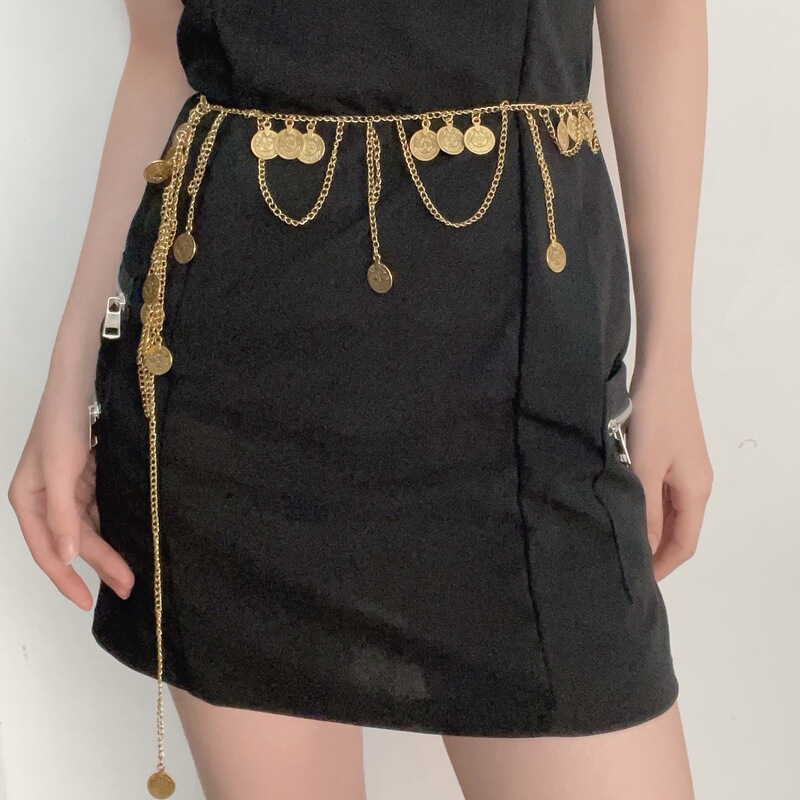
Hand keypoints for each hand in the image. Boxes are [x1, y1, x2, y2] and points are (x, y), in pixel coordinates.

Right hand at [7, 382, 134, 610]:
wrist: (81, 384)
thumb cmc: (63, 422)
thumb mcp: (62, 470)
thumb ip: (64, 515)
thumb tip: (68, 558)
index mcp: (27, 501)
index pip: (48, 552)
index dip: (67, 580)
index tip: (88, 602)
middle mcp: (44, 500)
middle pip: (72, 544)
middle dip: (98, 567)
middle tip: (128, 587)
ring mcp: (66, 491)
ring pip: (87, 531)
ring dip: (106, 552)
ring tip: (131, 573)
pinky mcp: (86, 481)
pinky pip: (98, 513)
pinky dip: (111, 529)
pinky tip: (126, 542)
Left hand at [627, 368, 713, 581]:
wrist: (662, 372)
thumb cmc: (655, 420)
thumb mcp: (645, 469)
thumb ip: (646, 512)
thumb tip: (646, 551)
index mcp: (696, 491)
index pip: (684, 544)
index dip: (664, 566)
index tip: (639, 582)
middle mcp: (696, 484)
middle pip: (679, 529)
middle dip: (656, 551)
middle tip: (624, 564)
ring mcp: (684, 468)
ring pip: (668, 511)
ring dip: (649, 529)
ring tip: (620, 541)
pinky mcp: (671, 454)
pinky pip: (660, 492)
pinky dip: (646, 507)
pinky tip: (622, 508)